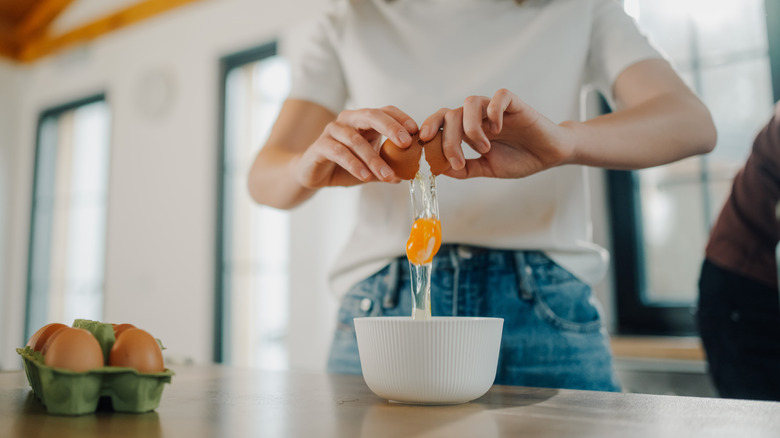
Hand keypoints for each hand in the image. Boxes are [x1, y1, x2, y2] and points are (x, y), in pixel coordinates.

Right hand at [295, 106, 418, 187]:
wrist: (313, 175)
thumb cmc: (343, 167)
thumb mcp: (369, 167)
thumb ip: (387, 167)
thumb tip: (409, 174)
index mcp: (363, 121)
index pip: (385, 111)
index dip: (400, 118)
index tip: (416, 131)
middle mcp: (348, 120)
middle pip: (371, 115)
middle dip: (391, 128)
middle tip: (406, 143)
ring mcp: (332, 131)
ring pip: (356, 140)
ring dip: (374, 159)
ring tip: (387, 175)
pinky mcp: (320, 146)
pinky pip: (339, 152)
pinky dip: (354, 165)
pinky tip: (365, 177)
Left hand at [419, 89, 575, 178]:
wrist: (548, 156)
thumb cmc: (519, 159)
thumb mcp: (487, 168)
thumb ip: (465, 169)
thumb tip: (439, 170)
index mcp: (468, 129)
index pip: (441, 120)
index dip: (428, 128)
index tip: (422, 144)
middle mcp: (478, 116)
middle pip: (451, 114)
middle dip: (448, 140)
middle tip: (457, 161)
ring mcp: (495, 108)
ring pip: (470, 103)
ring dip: (471, 129)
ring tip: (484, 148)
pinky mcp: (514, 103)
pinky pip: (498, 97)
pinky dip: (493, 112)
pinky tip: (498, 130)